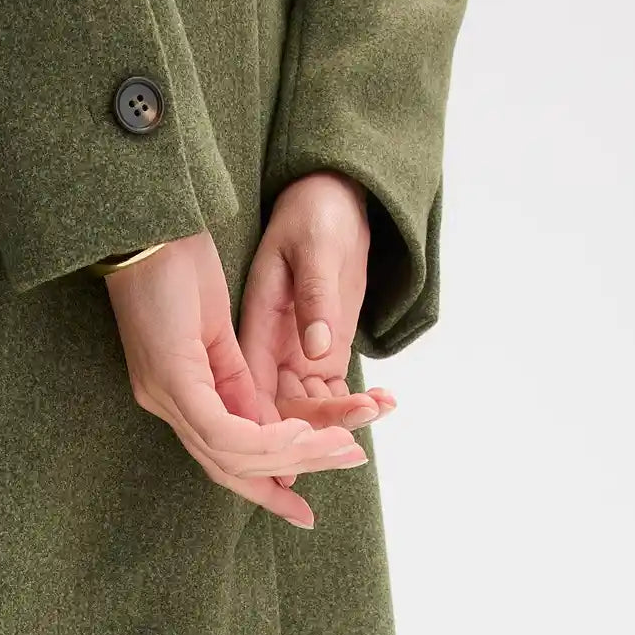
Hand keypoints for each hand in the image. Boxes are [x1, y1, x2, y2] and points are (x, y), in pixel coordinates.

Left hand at [103, 229, 369, 528]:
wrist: (143, 223)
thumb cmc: (174, 262)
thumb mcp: (215, 329)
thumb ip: (235, 379)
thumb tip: (264, 425)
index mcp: (176, 393)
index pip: (221, 458)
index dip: (263, 487)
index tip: (302, 509)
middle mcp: (164, 403)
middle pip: (228, 467)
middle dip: (289, 478)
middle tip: (348, 465)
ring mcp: (164, 394)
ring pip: (231, 455)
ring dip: (293, 458)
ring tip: (340, 450)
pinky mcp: (171, 378)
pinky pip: (224, 430)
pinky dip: (267, 441)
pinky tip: (301, 435)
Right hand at [238, 172, 397, 487]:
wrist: (329, 196)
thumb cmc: (314, 213)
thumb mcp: (314, 247)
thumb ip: (315, 297)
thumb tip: (317, 350)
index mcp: (253, 323)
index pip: (251, 389)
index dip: (275, 424)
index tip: (314, 438)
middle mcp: (266, 346)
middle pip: (279, 409)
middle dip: (319, 426)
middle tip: (361, 424)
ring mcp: (291, 352)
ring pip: (305, 408)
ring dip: (341, 417)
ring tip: (381, 405)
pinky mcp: (316, 351)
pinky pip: (327, 392)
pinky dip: (353, 403)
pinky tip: (383, 399)